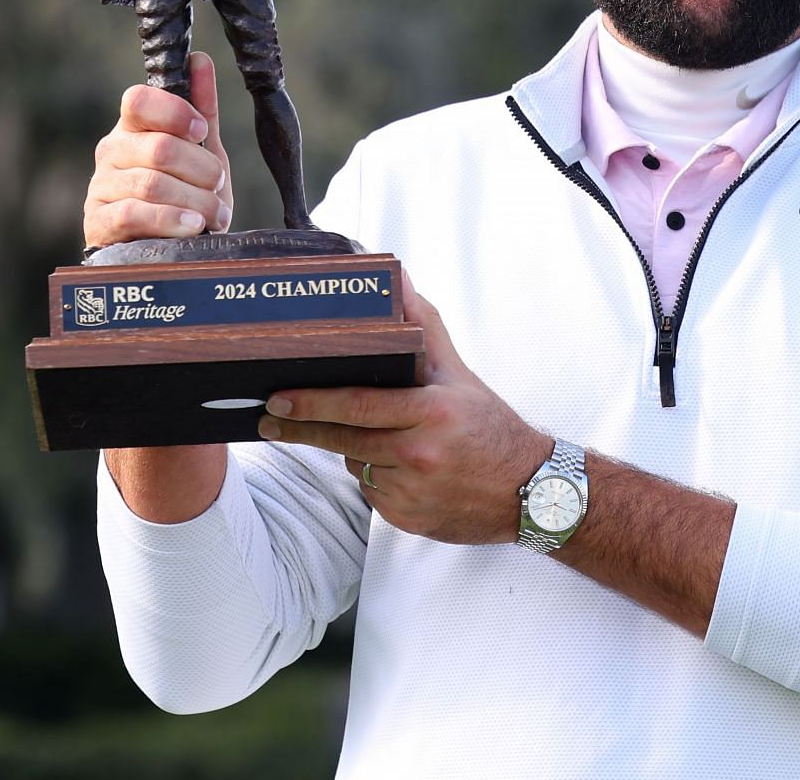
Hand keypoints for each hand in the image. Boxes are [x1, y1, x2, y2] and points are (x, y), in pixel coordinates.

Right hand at [83, 51, 233, 247]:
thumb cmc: (186, 193)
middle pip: (158, 147)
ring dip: (195, 200)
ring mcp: (100, 187)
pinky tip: (193, 227)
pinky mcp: (97, 223)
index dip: (174, 112)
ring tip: (214, 214)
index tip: (201, 131)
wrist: (169, 250)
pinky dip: (171, 220)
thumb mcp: (202, 151)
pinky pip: (134, 214)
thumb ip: (202, 108)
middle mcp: (110, 152)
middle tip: (217, 184)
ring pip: (152, 184)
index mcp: (132, 127)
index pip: (137, 100)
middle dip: (201, 169)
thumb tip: (199, 59)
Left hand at [258, 276, 551, 543]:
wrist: (530, 492)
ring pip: (356, 465)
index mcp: (431, 413)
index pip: (358, 405)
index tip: (278, 398)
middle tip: (269, 420)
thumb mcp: (458, 375)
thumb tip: (400, 281)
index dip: (313, 402)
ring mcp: (411, 492)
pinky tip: (400, 469)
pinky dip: (375, 477)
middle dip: (300, 428)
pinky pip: (372, 492)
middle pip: (343, 440)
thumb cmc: (490, 426)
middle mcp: (419, 454)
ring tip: (377, 438)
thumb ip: (423, 328)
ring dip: (352, 451)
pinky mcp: (407, 519)